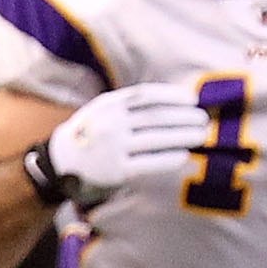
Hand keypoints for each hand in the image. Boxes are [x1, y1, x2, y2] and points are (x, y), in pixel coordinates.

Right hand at [29, 82, 208, 208]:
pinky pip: (149, 163)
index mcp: (108, 105)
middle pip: (156, 117)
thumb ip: (130, 105)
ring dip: (183, 136)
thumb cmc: (92, 132)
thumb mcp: (103, 110)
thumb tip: (175, 103)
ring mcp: (113, 148)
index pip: (145, 96)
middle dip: (184, 117)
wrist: (62, 162)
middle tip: (204, 119)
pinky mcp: (116, 171)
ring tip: (202, 135)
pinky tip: (184, 155)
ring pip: (156, 139)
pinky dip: (168, 159)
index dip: (172, 96)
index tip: (193, 100)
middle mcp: (110, 124)